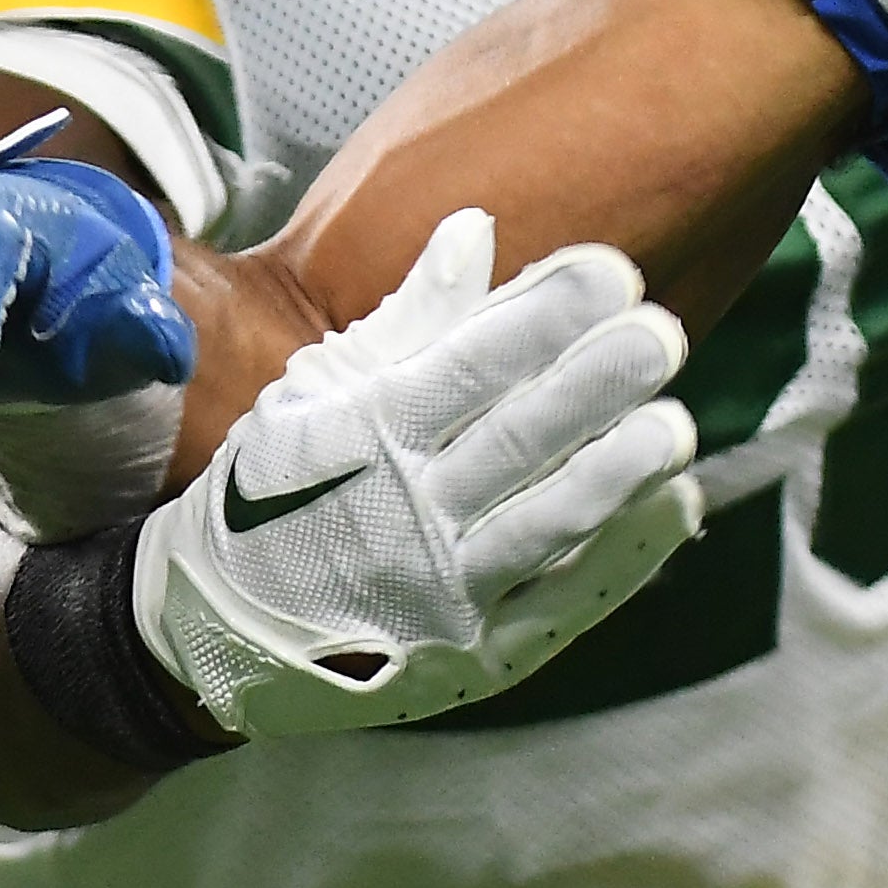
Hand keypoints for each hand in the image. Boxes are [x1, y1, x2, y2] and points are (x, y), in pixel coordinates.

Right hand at [134, 209, 703, 738]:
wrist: (211, 635)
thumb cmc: (275, 491)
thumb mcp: (315, 396)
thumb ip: (409, 319)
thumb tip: (475, 228)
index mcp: (366, 437)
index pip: (467, 367)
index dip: (542, 317)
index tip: (612, 271)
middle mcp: (403, 516)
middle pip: (514, 443)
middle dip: (591, 385)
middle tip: (661, 333)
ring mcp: (440, 596)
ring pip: (542, 527)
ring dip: (613, 474)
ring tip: (674, 423)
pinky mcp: (473, 659)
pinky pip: (559, 607)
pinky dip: (621, 560)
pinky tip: (676, 504)